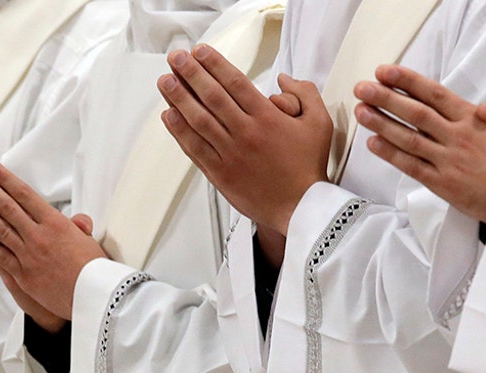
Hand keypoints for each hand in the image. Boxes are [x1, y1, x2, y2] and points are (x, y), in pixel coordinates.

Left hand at [0, 160, 103, 324]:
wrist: (93, 299)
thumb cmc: (95, 271)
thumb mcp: (90, 242)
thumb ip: (79, 228)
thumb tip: (78, 220)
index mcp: (56, 224)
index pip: (24, 195)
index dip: (5, 179)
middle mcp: (38, 236)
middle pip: (7, 206)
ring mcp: (28, 255)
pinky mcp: (22, 275)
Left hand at [158, 46, 332, 246]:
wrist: (301, 208)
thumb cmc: (308, 168)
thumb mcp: (319, 123)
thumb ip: (305, 94)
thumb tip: (285, 79)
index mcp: (267, 117)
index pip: (235, 82)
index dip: (214, 64)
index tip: (200, 52)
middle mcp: (245, 132)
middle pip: (212, 96)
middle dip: (190, 73)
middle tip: (176, 58)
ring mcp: (230, 154)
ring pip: (199, 120)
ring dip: (179, 98)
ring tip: (165, 81)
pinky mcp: (221, 174)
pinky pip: (195, 149)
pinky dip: (180, 132)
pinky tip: (168, 116)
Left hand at [354, 66, 485, 223]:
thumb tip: (485, 106)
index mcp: (476, 119)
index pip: (434, 94)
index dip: (407, 82)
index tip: (385, 72)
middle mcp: (456, 138)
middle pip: (414, 113)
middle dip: (385, 98)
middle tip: (362, 87)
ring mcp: (447, 162)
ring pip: (408, 139)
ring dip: (381, 124)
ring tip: (360, 111)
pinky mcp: (443, 186)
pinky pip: (411, 167)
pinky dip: (391, 155)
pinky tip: (374, 144)